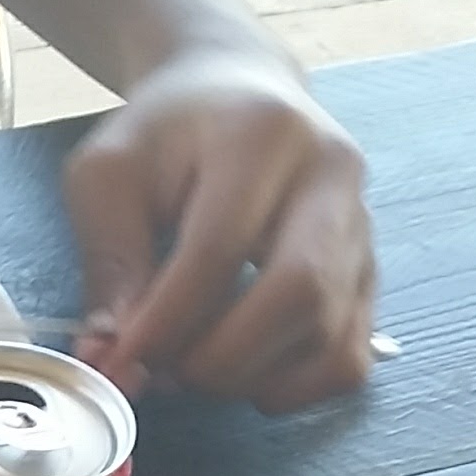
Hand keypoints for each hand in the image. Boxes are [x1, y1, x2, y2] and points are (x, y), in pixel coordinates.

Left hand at [60, 49, 374, 412]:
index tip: (117, 367)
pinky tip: (247, 375)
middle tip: (160, 374)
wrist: (234, 91)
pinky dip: (299, 384)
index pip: (218, 251)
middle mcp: (332, 176)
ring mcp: (362, 224)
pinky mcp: (368, 266)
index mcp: (261, 138)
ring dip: (255, 377)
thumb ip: (109, 262)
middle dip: (219, 358)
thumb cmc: (163, 134)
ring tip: (195, 371)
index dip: (164, 324)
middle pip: (301, 293)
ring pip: (335, 332)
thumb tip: (108, 356)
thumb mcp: (108, 177)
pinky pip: (353, 351)